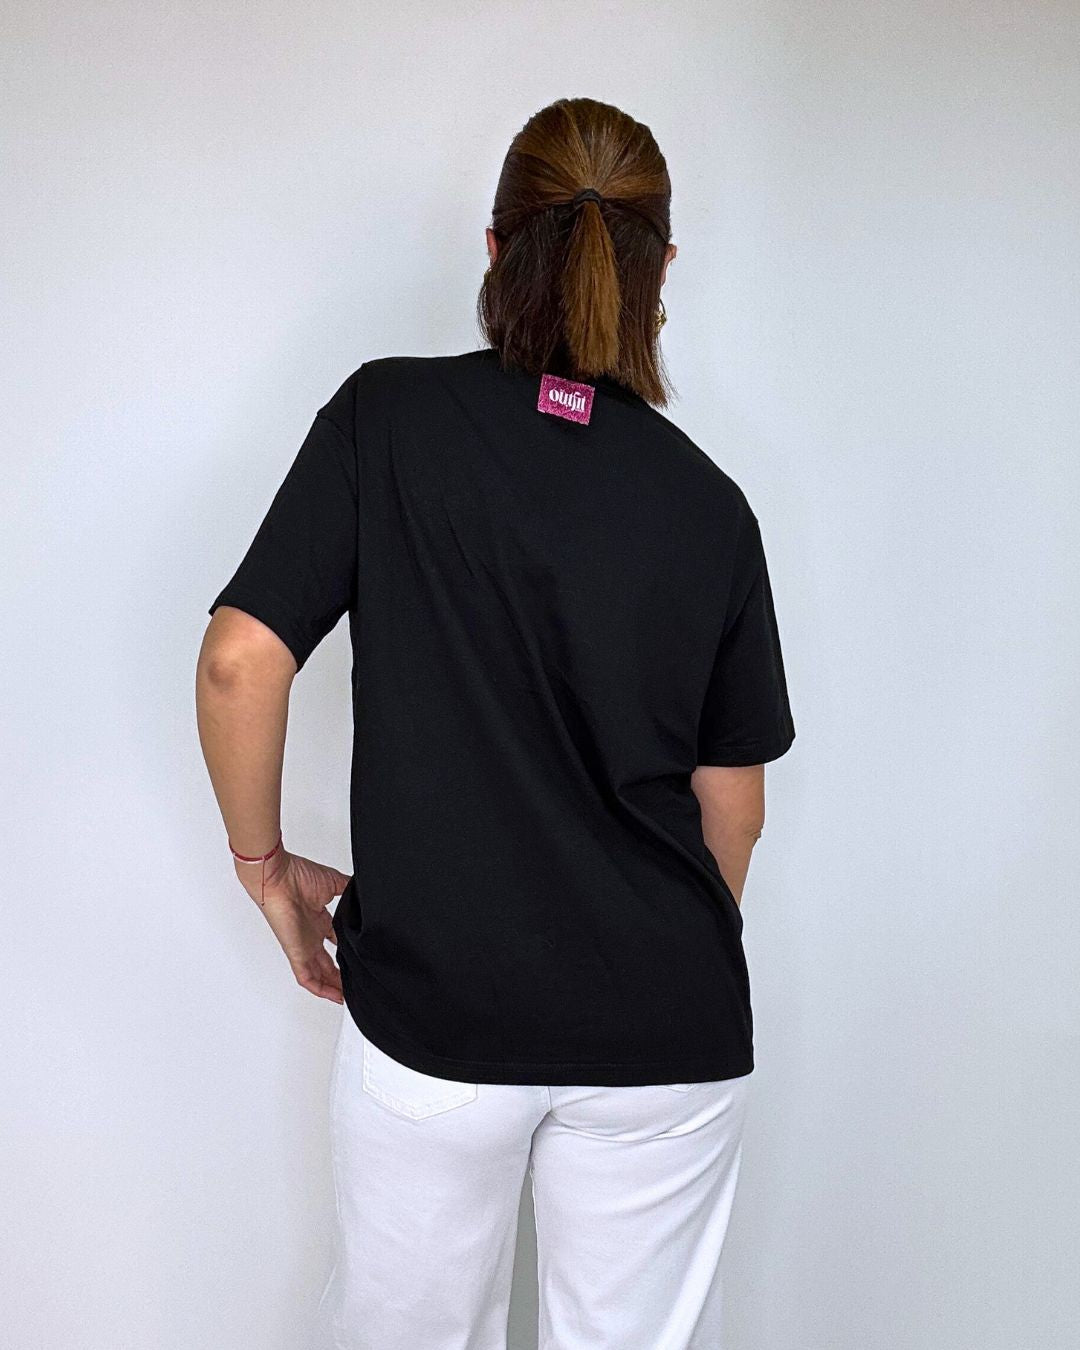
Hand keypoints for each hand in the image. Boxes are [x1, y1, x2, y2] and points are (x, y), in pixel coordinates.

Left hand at [235, 848, 349, 1002]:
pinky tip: (335, 997)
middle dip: (341, 975)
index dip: (347, 952)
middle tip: (356, 984)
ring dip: (334, 986)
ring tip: (349, 996)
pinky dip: (321, 989)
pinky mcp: (296, 952)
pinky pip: (307, 978)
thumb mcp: (334, 882)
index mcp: (319, 918)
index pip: (335, 941)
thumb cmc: (297, 875)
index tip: (359, 959)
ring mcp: (303, 945)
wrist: (277, 876)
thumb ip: (349, 890)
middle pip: (327, 962)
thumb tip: (364, 893)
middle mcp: (311, 934)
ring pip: (319, 974)